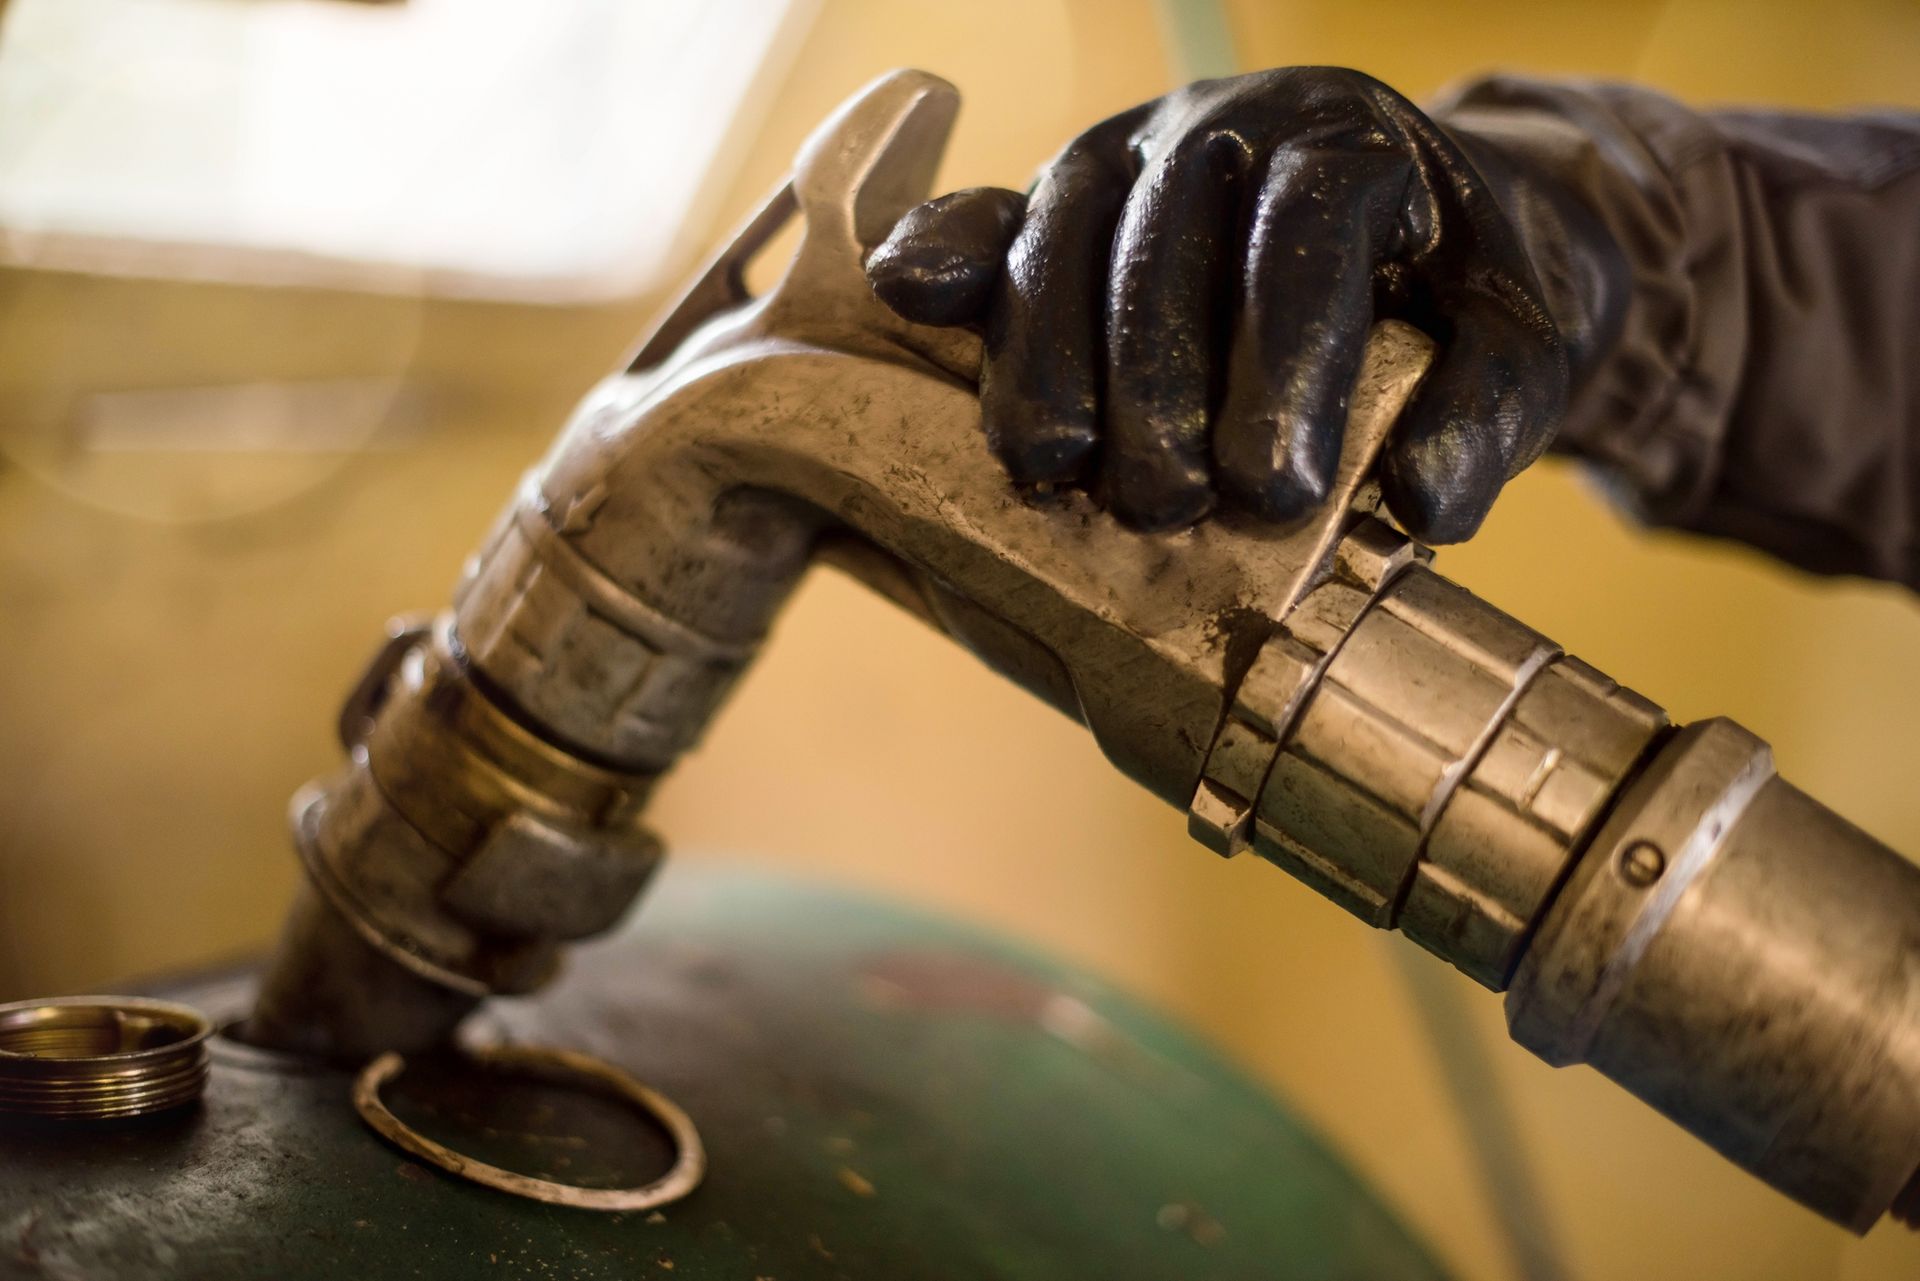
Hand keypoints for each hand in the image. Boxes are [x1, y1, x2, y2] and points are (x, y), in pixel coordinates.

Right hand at [866, 68, 1582, 541]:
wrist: (1423, 225)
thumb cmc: (1466, 287)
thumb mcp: (1525, 341)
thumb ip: (1493, 411)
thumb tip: (1424, 505)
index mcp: (1349, 140)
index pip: (1302, 233)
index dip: (1284, 361)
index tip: (1276, 489)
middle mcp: (1225, 125)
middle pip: (1166, 247)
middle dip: (1155, 390)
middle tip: (1171, 508)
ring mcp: (1127, 154)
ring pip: (1063, 242)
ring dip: (1050, 367)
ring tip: (1061, 474)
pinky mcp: (1060, 201)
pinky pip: (992, 219)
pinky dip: (946, 257)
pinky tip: (910, 299)